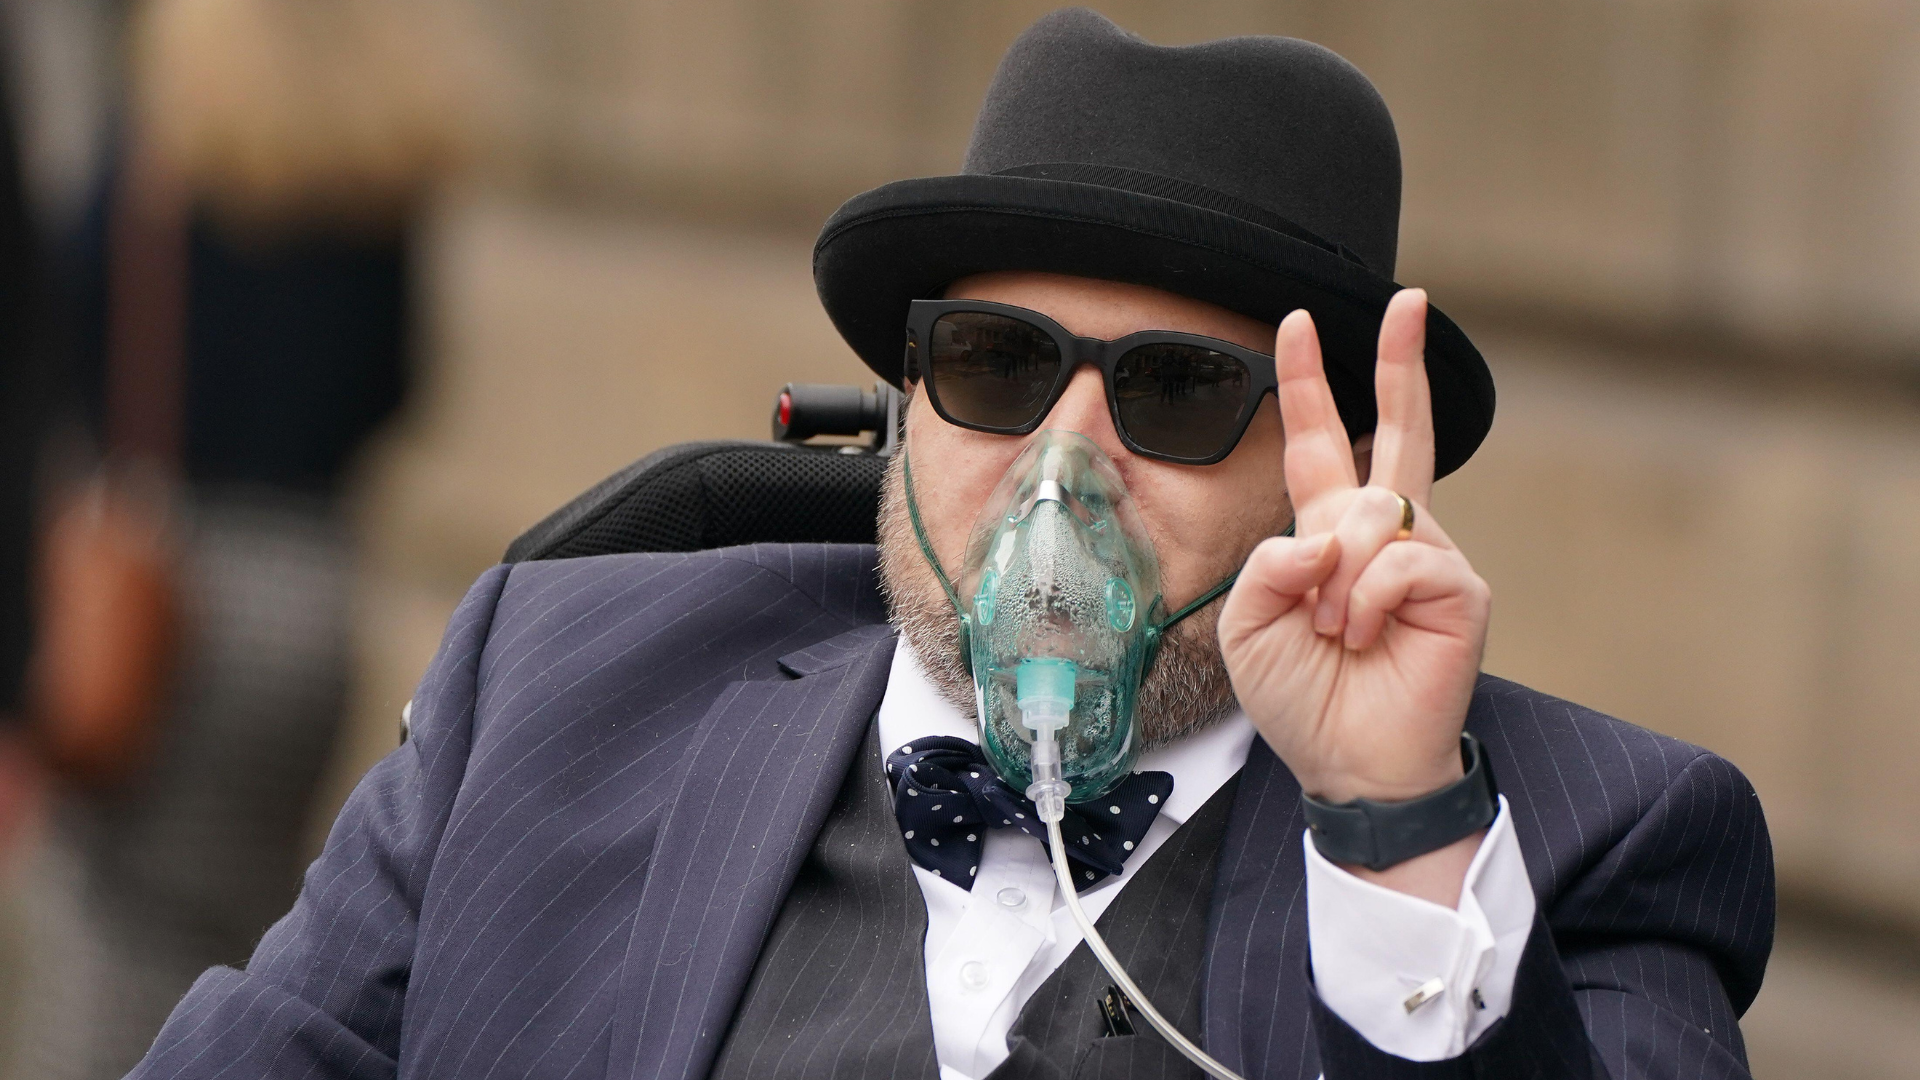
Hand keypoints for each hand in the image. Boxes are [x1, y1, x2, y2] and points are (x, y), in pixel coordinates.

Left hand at [1219, 290, 1490, 811]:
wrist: (1350, 766)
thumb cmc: (1303, 698)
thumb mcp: (1246, 626)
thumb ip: (1265, 564)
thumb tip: (1323, 533)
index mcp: (1328, 535)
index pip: (1317, 445)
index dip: (1305, 385)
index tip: (1296, 322)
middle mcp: (1384, 534)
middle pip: (1397, 430)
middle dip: (1400, 363)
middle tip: (1409, 300)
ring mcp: (1429, 557)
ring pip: (1376, 511)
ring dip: (1338, 576)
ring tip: (1338, 632)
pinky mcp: (1461, 589)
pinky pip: (1403, 560)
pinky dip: (1369, 599)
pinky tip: (1369, 635)